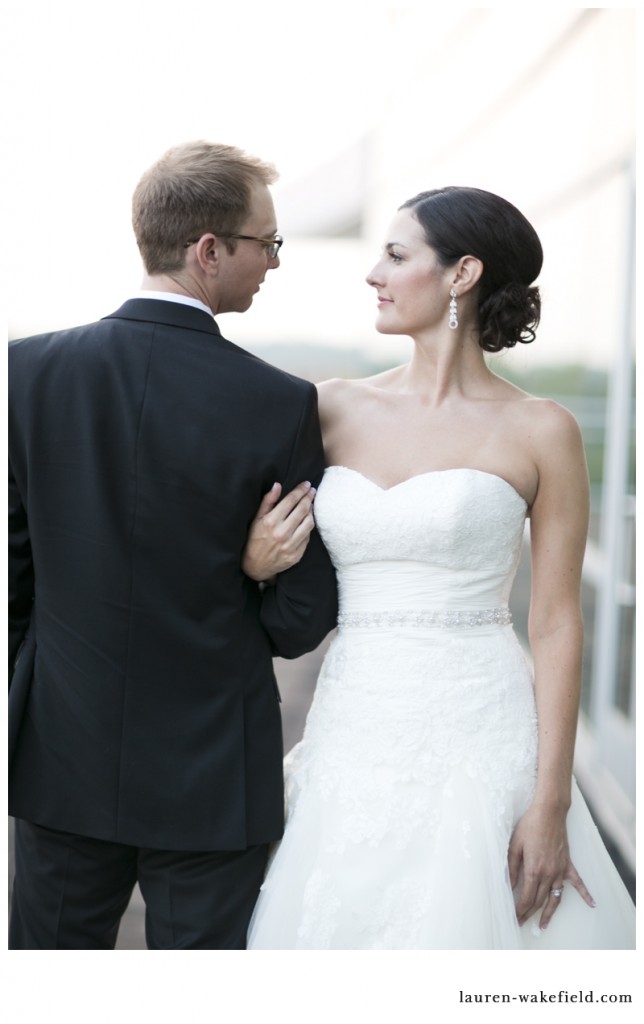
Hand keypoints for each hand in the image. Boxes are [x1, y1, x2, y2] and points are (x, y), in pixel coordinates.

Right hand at [242, 481, 316, 581]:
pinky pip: (307, 537)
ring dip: (311, 512)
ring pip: (309, 523)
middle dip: (309, 498)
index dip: (300, 490)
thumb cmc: (254, 539)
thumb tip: (277, 485)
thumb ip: (267, 502)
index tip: (307, 484)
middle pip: (302, 510)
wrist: (255, 566)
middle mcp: (281, 533)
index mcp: (270, 522)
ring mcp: (290, 546)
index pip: (290, 501)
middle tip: (312, 491)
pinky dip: (308, 527)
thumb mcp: (256, 519)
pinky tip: (306, 522)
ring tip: (310, 506)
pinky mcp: (296, 555)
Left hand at [508, 803, 594, 929]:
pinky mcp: (568, 864)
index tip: (515, 917)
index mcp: (534, 870)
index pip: (527, 897)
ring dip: (550, 913)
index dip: (520, 910)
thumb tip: (508, 886)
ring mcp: (560, 870)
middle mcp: (549, 873)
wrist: (549, 812)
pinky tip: (592, 904)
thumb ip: (512, 868)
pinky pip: (578, 882)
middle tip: (522, 923)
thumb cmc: (529, 826)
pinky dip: (586, 894)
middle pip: (540, 900)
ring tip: (544, 925)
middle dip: (530, 913)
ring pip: (556, 897)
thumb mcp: (514, 846)